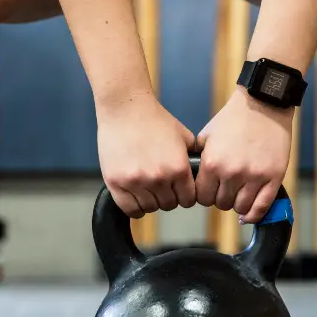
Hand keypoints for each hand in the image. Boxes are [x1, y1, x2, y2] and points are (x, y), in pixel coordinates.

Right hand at [97, 97, 197, 218]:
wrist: (126, 108)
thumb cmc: (154, 119)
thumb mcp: (183, 136)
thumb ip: (193, 158)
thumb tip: (201, 175)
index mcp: (178, 168)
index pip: (188, 200)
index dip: (185, 196)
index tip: (179, 191)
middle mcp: (158, 178)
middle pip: (169, 205)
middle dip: (168, 197)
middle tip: (162, 186)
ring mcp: (135, 181)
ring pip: (149, 208)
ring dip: (151, 200)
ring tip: (148, 188)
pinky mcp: (116, 182)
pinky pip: (128, 208)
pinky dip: (134, 206)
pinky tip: (136, 196)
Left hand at [195, 87, 293, 223]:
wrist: (263, 105)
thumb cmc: (234, 119)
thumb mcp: (207, 136)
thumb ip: (198, 159)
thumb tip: (190, 179)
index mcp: (212, 164)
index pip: (202, 197)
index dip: (204, 195)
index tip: (209, 191)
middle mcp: (232, 173)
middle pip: (221, 204)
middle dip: (220, 198)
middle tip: (225, 189)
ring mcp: (254, 176)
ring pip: (241, 208)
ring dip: (237, 204)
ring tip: (238, 194)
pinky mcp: (273, 177)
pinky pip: (262, 207)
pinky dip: (254, 214)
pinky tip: (249, 213)